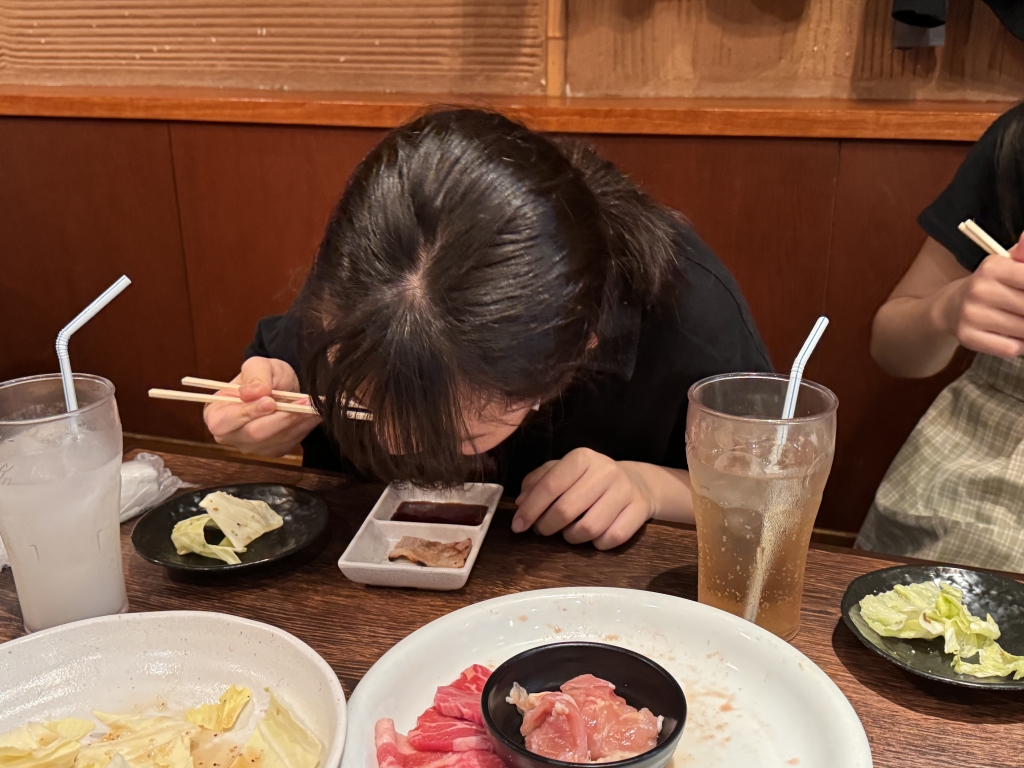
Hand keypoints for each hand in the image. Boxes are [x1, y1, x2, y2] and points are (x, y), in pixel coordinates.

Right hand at [203, 357, 320, 456]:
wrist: (282, 386)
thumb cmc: (264, 377)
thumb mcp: (259, 366)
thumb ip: (255, 376)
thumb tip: (251, 393)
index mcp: (216, 414)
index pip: (226, 421)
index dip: (249, 412)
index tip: (270, 401)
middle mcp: (230, 435)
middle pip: (254, 434)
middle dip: (280, 418)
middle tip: (302, 403)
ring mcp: (252, 447)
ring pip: (275, 440)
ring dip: (297, 423)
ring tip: (312, 406)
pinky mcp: (273, 450)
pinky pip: (289, 443)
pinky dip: (303, 428)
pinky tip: (312, 415)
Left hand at [512, 448, 653, 549]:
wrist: (636, 482)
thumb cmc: (590, 479)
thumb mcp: (563, 471)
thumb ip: (539, 481)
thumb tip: (520, 502)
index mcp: (582, 457)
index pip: (550, 485)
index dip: (530, 509)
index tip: (518, 526)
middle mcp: (605, 471)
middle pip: (566, 510)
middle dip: (546, 526)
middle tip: (541, 530)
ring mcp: (625, 491)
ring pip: (588, 529)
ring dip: (571, 537)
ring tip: (568, 532)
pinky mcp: (639, 510)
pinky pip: (611, 539)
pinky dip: (597, 544)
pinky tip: (593, 537)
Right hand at [944, 232, 1023, 358]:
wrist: (949, 308)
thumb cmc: (990, 286)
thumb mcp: (1007, 265)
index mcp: (991, 267)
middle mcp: (979, 290)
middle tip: (1022, 308)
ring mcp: (971, 315)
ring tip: (1019, 321)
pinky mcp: (967, 337)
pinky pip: (1010, 348)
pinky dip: (1018, 344)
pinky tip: (1011, 336)